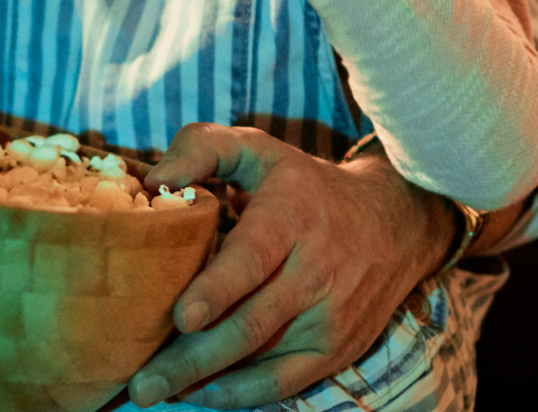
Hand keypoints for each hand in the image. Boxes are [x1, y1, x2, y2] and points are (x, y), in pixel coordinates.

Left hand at [126, 124, 453, 408]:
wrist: (395, 222)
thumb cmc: (305, 186)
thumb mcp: (258, 149)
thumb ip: (201, 149)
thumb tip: (153, 182)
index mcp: (292, 218)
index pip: (252, 259)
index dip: (217, 291)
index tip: (182, 317)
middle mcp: (317, 273)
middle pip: (251, 325)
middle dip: (193, 359)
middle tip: (142, 383)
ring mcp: (331, 319)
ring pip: (265, 364)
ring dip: (208, 383)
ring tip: (157, 391)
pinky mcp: (339, 350)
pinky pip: (285, 383)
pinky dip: (240, 394)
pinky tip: (198, 392)